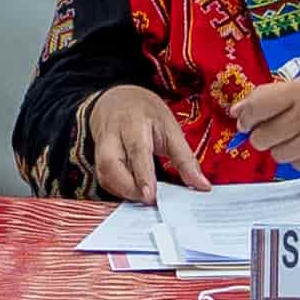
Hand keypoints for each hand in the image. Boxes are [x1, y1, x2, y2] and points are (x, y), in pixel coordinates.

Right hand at [85, 85, 208, 203]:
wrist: (118, 99)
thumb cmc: (147, 113)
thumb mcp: (171, 128)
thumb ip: (185, 159)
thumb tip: (202, 186)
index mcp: (134, 123)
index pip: (137, 150)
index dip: (143, 175)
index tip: (151, 196)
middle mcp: (112, 135)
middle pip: (111, 165)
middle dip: (129, 188)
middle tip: (150, 200)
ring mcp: (100, 147)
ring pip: (104, 175)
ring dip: (124, 191)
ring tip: (144, 197)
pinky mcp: (97, 159)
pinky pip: (104, 179)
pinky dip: (119, 190)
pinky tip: (134, 192)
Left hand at [229, 67, 299, 177]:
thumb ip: (275, 95)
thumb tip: (238, 111)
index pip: (257, 107)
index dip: (246, 117)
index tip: (245, 121)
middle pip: (262, 137)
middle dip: (262, 136)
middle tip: (273, 130)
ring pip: (278, 155)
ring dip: (282, 147)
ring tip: (298, 137)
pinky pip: (297, 166)